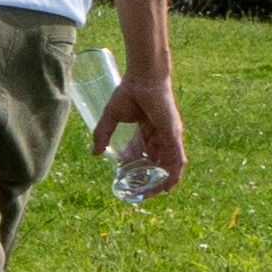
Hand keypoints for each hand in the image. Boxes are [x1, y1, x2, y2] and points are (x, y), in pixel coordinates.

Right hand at [90, 71, 183, 194]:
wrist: (142, 79)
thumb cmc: (129, 93)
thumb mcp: (111, 118)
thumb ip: (103, 134)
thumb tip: (94, 152)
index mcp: (150, 131)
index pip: (150, 154)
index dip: (142, 167)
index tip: (132, 178)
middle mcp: (163, 136)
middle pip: (162, 162)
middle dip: (154, 177)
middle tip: (143, 191)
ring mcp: (170, 136)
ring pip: (171, 164)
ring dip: (164, 180)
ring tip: (153, 193)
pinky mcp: (173, 135)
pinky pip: (177, 159)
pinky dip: (173, 173)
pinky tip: (167, 185)